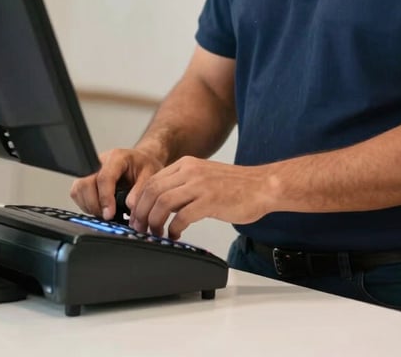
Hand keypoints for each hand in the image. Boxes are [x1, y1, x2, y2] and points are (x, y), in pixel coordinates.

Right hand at [70, 148, 164, 220]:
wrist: (140, 161)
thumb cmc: (143, 166)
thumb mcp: (150, 174)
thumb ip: (140, 190)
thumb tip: (130, 206)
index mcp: (116, 157)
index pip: (104, 177)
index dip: (105, 198)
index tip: (110, 214)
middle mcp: (99, 162)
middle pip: (85, 184)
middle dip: (95, 205)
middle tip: (109, 216)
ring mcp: (90, 170)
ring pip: (78, 190)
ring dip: (90, 206)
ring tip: (106, 212)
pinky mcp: (85, 179)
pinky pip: (77, 194)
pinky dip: (86, 205)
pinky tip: (100, 208)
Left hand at [129, 156, 272, 239]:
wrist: (263, 186)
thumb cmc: (236, 186)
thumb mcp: (204, 177)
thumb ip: (184, 185)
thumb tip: (162, 203)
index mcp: (186, 164)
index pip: (152, 180)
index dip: (140, 201)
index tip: (137, 216)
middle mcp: (190, 171)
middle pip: (152, 190)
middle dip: (142, 213)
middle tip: (140, 229)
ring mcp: (200, 185)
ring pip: (162, 202)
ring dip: (154, 222)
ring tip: (156, 234)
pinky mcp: (210, 200)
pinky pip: (182, 216)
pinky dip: (173, 228)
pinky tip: (176, 235)